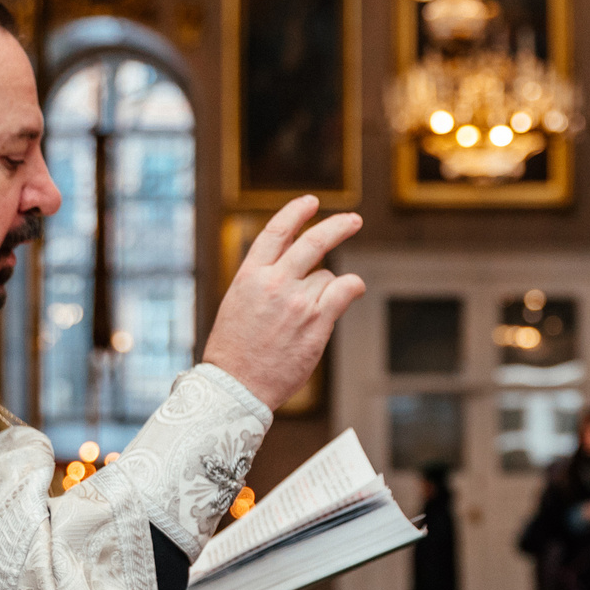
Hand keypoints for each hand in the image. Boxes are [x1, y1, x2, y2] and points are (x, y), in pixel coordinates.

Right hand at [202, 196, 366, 410]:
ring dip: (327, 289)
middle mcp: (274, 283)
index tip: (311, 202)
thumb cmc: (235, 353)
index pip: (276, 232)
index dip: (296, 213)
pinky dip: (353, 286)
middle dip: (337, 226)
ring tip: (309, 315)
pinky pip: (344, 290)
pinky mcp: (316, 321)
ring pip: (327, 276)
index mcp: (249, 276)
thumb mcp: (237, 305)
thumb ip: (263, 282)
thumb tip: (293, 268)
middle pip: (313, 241)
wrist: (236, 387)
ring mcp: (297, 301)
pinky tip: (354, 288)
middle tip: (353, 220)